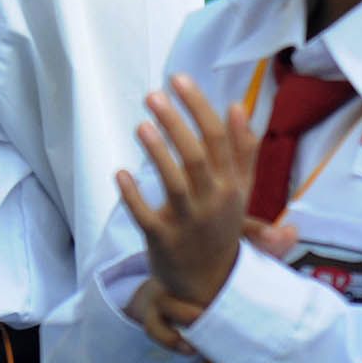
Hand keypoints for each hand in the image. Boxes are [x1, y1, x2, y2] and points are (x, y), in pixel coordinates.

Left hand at [116, 75, 258, 305]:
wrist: (210, 284)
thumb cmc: (221, 225)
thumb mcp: (240, 190)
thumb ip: (242, 149)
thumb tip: (237, 106)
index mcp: (231, 184)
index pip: (218, 138)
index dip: (198, 106)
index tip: (178, 78)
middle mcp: (213, 201)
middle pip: (196, 156)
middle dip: (175, 122)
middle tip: (152, 95)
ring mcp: (188, 223)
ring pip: (174, 184)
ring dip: (158, 153)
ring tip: (141, 126)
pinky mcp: (163, 242)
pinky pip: (146, 217)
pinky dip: (133, 196)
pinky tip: (120, 174)